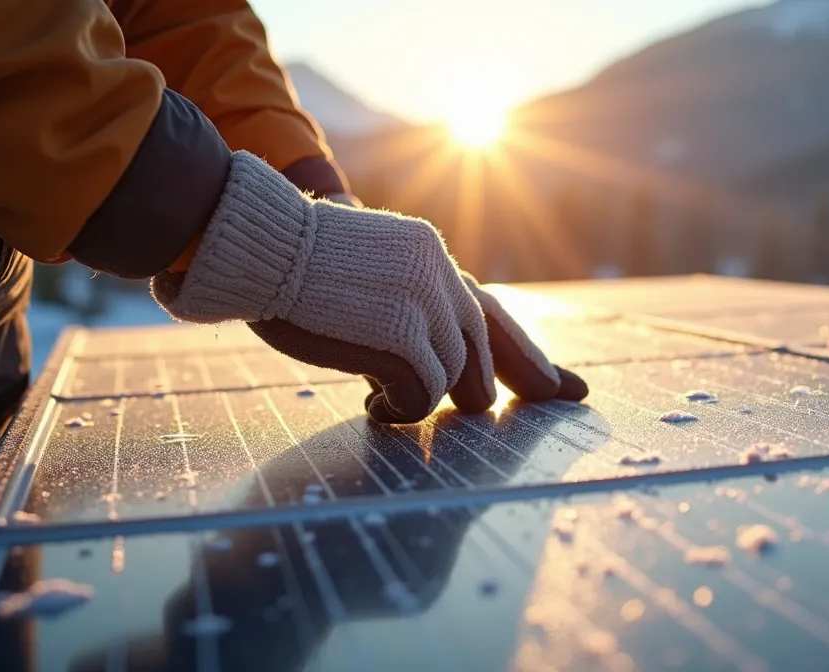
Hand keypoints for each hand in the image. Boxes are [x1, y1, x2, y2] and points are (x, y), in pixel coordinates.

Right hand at [152, 151, 586, 422]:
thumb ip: (397, 297)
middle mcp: (441, 279)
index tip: (570, 390)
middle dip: (479, 393)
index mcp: (430, 258)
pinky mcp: (405, 340)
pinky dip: (399, 409)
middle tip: (468, 422)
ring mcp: (427, 308)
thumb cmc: (285, 258)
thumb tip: (411, 346)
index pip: (494, 315)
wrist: (259, 244)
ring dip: (420, 397)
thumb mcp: (360, 268)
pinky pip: (424, 398)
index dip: (531, 359)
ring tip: (377, 396)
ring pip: (457, 381)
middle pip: (485, 355)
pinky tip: (371, 401)